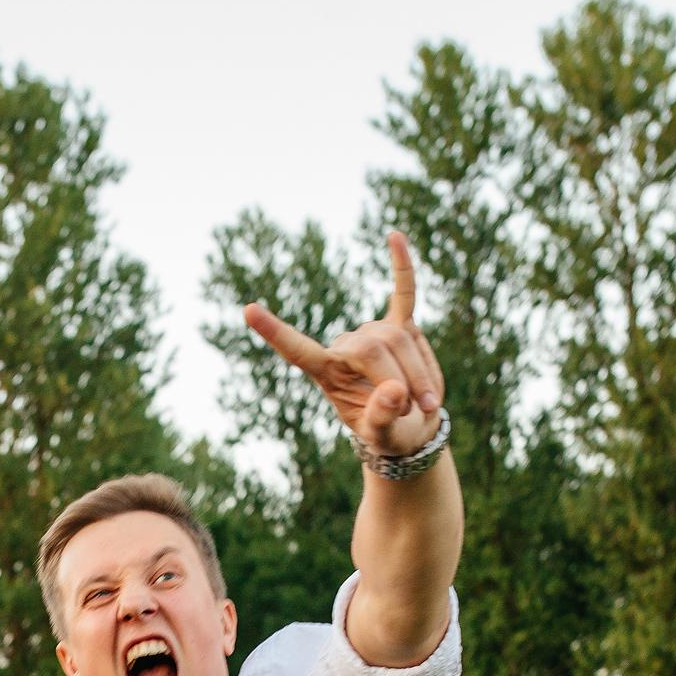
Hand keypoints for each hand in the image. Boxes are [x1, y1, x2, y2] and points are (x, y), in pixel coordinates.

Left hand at [243, 230, 444, 456]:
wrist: (410, 427)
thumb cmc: (389, 434)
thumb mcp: (383, 438)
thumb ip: (382, 418)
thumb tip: (394, 390)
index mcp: (326, 373)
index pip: (296, 350)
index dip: (275, 333)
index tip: (248, 310)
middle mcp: (345, 346)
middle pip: (375, 347)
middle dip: (403, 381)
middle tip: (413, 411)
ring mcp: (372, 333)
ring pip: (401, 339)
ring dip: (422, 375)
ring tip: (426, 403)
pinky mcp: (400, 325)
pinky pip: (404, 293)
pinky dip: (402, 268)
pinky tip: (395, 236)